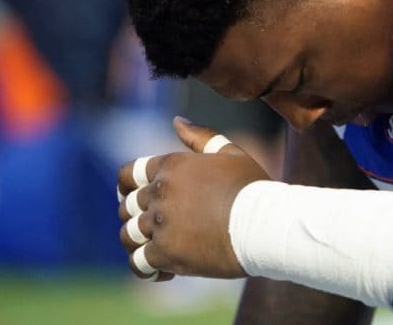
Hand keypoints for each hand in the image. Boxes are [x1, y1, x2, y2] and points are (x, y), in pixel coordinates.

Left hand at [116, 117, 269, 279]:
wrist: (266, 224)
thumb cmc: (253, 188)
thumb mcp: (231, 154)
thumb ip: (202, 137)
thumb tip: (177, 121)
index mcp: (172, 166)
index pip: (128, 174)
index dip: (127, 186)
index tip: (133, 196)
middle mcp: (161, 192)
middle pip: (128, 206)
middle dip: (137, 216)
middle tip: (155, 228)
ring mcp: (161, 224)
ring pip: (128, 234)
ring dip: (139, 242)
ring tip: (156, 249)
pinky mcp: (165, 253)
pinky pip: (137, 263)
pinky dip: (146, 268)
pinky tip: (163, 271)